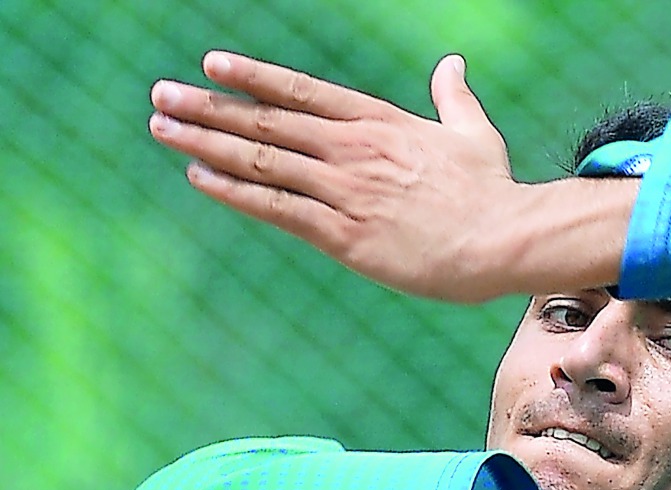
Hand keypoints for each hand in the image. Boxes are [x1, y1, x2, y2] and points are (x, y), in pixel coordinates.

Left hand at [148, 51, 632, 300]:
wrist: (503, 239)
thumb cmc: (492, 190)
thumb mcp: (473, 132)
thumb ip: (453, 96)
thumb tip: (452, 64)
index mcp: (380, 122)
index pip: (303, 92)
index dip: (254, 77)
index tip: (212, 65)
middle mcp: (354, 149)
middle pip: (268, 121)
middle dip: (209, 108)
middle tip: (162, 96)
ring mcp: (346, 190)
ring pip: (262, 160)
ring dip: (206, 144)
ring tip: (163, 129)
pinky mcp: (345, 234)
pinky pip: (276, 208)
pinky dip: (235, 191)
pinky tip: (200, 177)